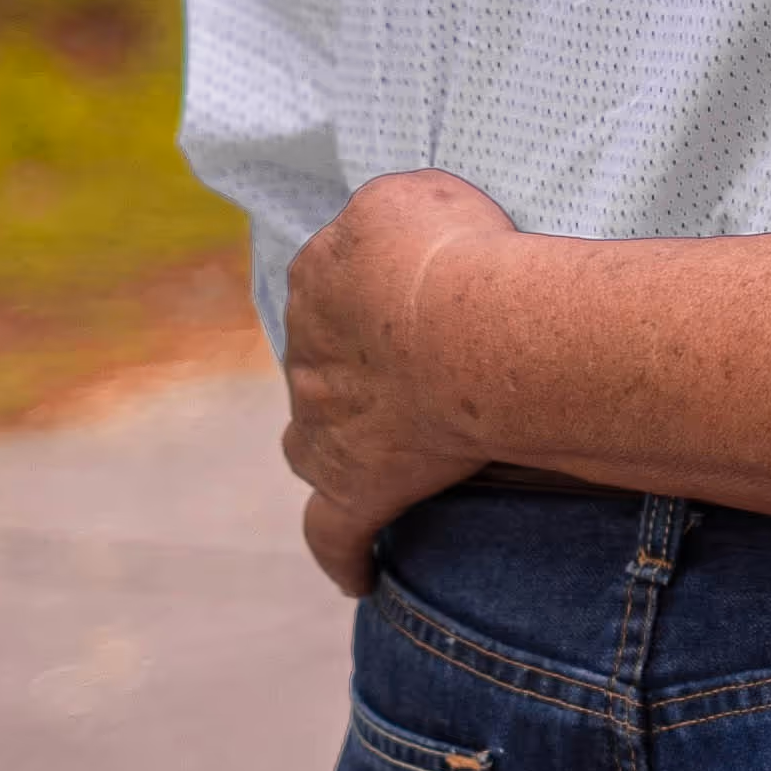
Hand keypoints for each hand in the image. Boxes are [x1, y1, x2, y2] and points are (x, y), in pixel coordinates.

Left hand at [281, 169, 515, 595]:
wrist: (464, 331)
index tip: (430, 296)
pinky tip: (359, 576)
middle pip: (322, 363)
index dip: (385, 290)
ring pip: (312, 441)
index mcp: (318, 279)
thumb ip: (386, 213)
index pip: (337, 281)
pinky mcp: (354, 488)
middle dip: (357, 366)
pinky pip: (334, 530)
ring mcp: (323, 427)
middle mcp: (306, 356)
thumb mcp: (413, 194)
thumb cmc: (452, 253)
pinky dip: (343, 555)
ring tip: (377, 450)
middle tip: (422, 368)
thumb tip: (385, 236)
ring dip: (335, 443)